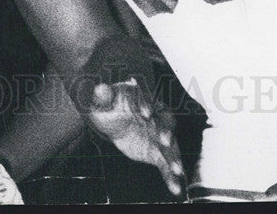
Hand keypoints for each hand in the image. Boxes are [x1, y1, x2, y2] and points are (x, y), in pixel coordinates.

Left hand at [87, 78, 184, 196]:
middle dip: (165, 130)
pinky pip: (165, 163)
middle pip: (164, 121)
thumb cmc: (106, 106)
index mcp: (140, 98)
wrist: (112, 120)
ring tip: (177, 169)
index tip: (146, 112)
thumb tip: (100, 88)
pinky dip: (170, 175)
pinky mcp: (157, 150)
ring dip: (173, 156)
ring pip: (170, 144)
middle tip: (165, 140)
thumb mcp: (99, 102)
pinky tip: (175, 188)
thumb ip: (101, 96)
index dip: (146, 104)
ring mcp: (158, 133)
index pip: (145, 99)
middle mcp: (155, 114)